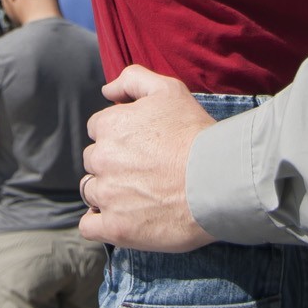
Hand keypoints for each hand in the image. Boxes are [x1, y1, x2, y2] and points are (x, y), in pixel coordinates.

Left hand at [79, 65, 212, 251]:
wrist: (218, 180)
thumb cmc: (196, 134)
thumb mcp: (169, 90)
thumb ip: (132, 80)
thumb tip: (107, 92)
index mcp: (109, 126)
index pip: (98, 130)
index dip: (119, 137)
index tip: (140, 147)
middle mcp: (102, 159)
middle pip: (94, 161)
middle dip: (112, 164)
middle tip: (144, 171)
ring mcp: (107, 195)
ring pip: (91, 192)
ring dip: (107, 193)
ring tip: (139, 196)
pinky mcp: (115, 227)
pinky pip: (89, 226)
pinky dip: (99, 224)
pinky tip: (121, 220)